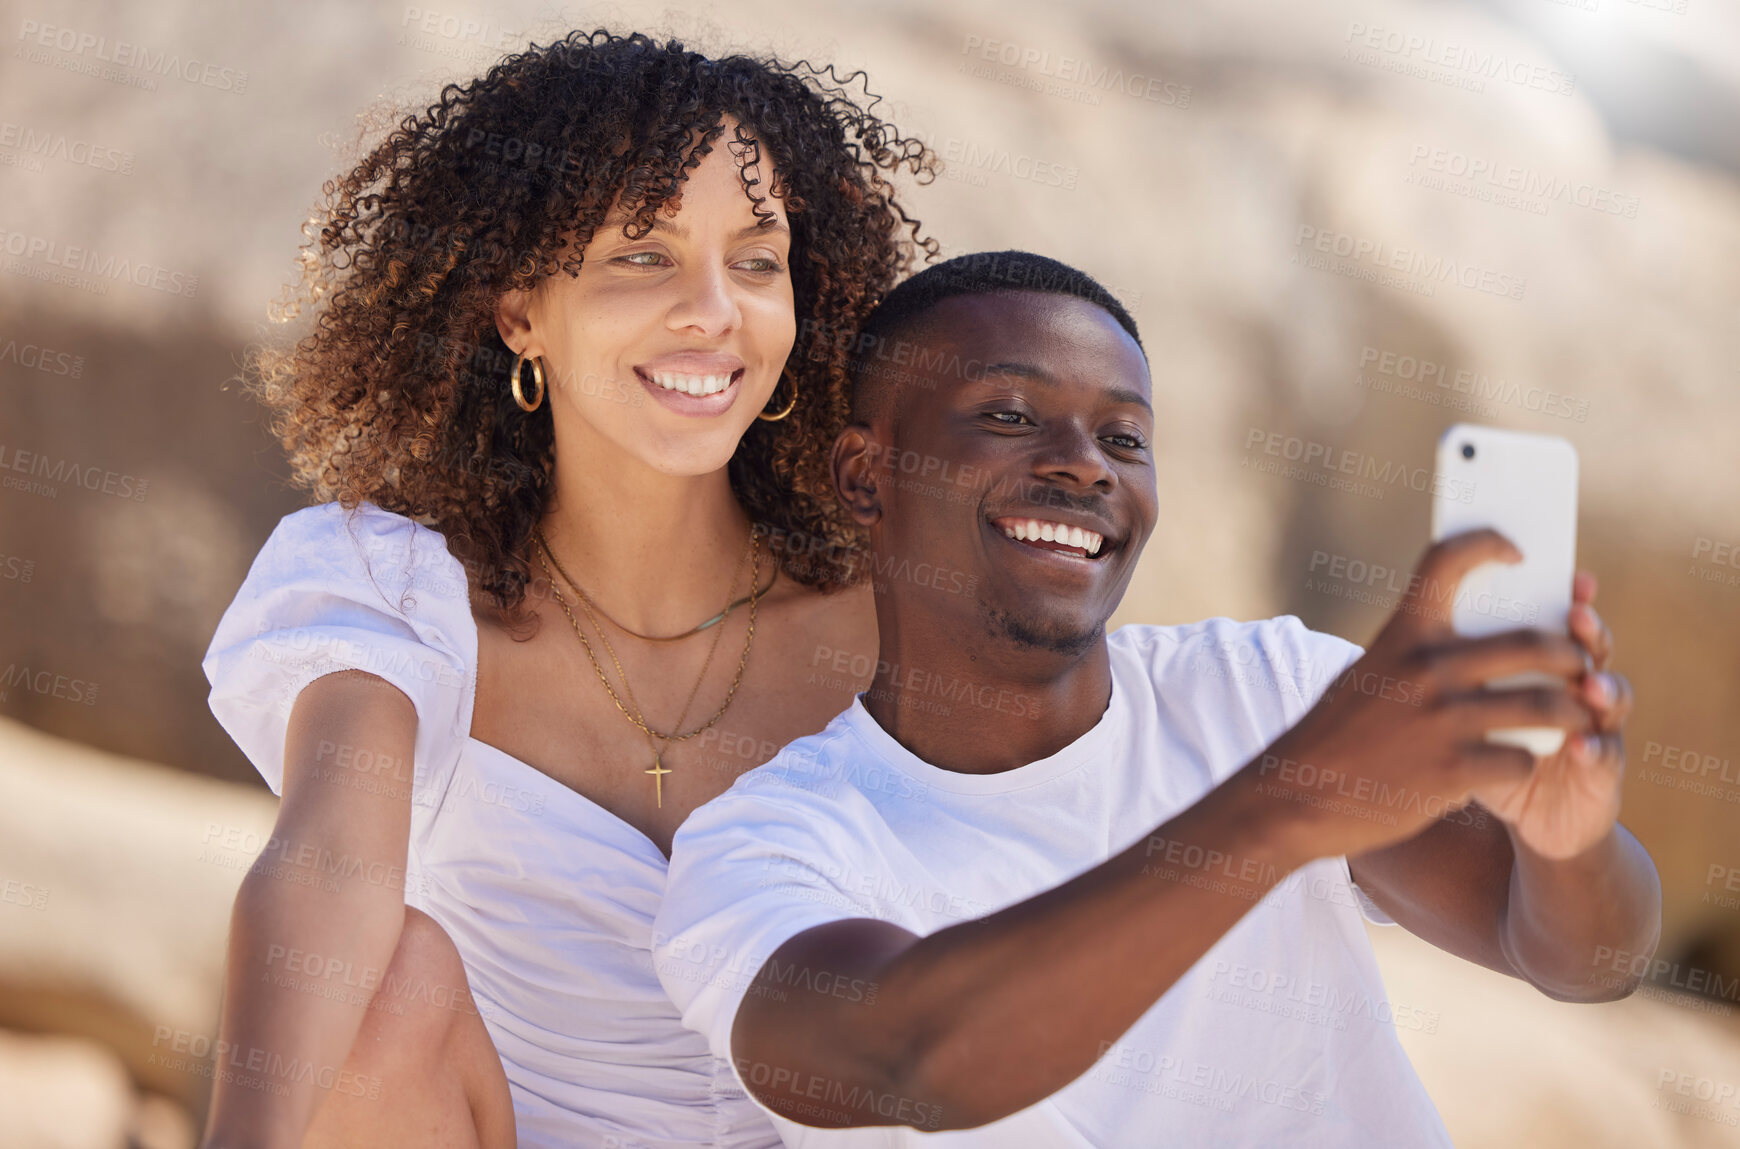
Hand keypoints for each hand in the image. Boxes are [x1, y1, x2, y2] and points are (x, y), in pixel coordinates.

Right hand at [1248, 529, 1592, 859]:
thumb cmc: (1337, 733)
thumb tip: (1480, 637)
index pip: (1448, 561)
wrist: (1297, 796)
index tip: (1517, 553)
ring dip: (1573, 710)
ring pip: (1545, 705)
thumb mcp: (1368, 674)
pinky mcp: (1454, 772)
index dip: (1489, 544)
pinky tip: (1518, 762)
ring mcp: (1443, 722)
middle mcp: (1426, 670)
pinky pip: (1523, 758)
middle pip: (1532, 643)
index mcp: (1401, 635)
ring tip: (1578, 715)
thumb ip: (1415, 653)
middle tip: (1579, 662)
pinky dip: (1529, 760)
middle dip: (1571, 653)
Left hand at [1469, 572, 1632, 858]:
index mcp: (1540, 666)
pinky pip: (1603, 755)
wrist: (1527, 820)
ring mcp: (1595, 727)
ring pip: (1612, 695)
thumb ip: (1459, 675)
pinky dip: (1592, 748)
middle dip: (1585, 630)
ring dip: (1604, 685)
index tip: (1557, 571)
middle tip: (1575, 615)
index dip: (1567, 596)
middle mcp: (1575, 688)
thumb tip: (1423, 630)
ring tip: (1589, 685)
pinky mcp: (1601, 771)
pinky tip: (1581, 746)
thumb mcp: (1463, 713)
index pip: (1556, 621)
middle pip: (1588, 648)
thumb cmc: (1485, 757)